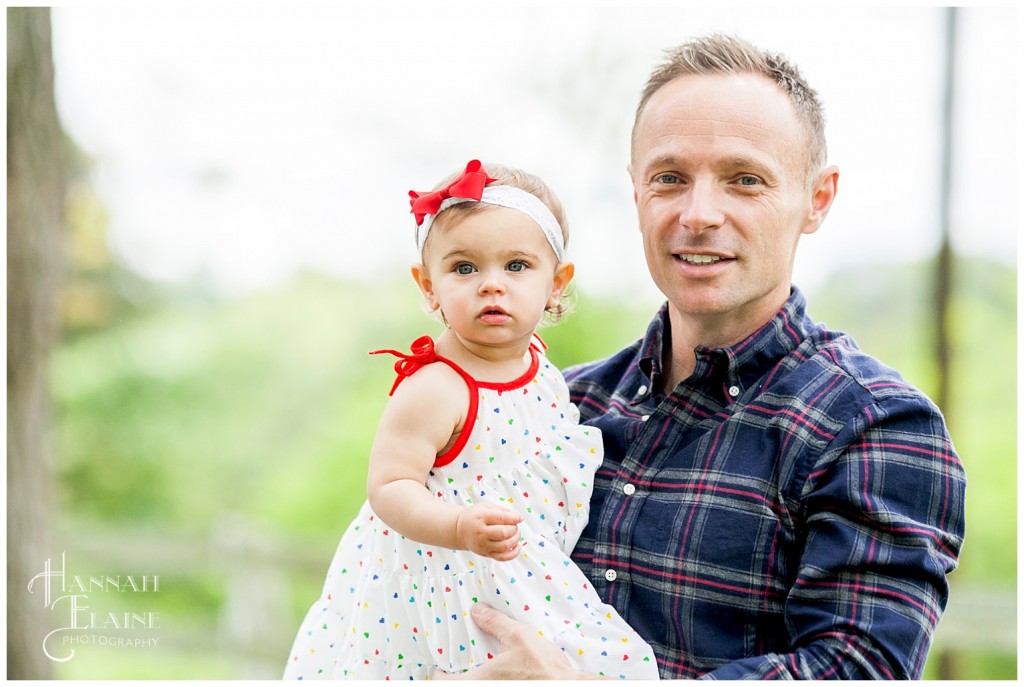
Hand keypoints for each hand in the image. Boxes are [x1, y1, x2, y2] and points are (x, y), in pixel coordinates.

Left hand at [434, 603, 583, 679]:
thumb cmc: (544, 669)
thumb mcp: (518, 636)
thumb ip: (494, 622)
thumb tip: (477, 611)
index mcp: (480, 681)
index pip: (443, 682)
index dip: (439, 674)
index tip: (441, 667)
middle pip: (462, 684)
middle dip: (459, 676)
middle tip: (461, 664)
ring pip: (480, 684)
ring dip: (477, 677)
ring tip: (484, 666)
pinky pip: (494, 684)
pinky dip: (492, 680)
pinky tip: (505, 672)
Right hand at [455, 503, 521, 560]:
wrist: (460, 530)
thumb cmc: (474, 516)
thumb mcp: (485, 507)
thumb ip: (501, 510)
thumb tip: (517, 517)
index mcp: (480, 518)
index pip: (500, 518)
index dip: (514, 518)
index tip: (520, 518)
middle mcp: (481, 533)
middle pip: (503, 533)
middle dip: (514, 529)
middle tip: (514, 525)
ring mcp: (483, 545)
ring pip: (504, 546)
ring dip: (515, 540)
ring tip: (516, 534)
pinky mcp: (486, 553)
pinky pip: (502, 558)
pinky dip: (513, 554)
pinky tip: (517, 546)